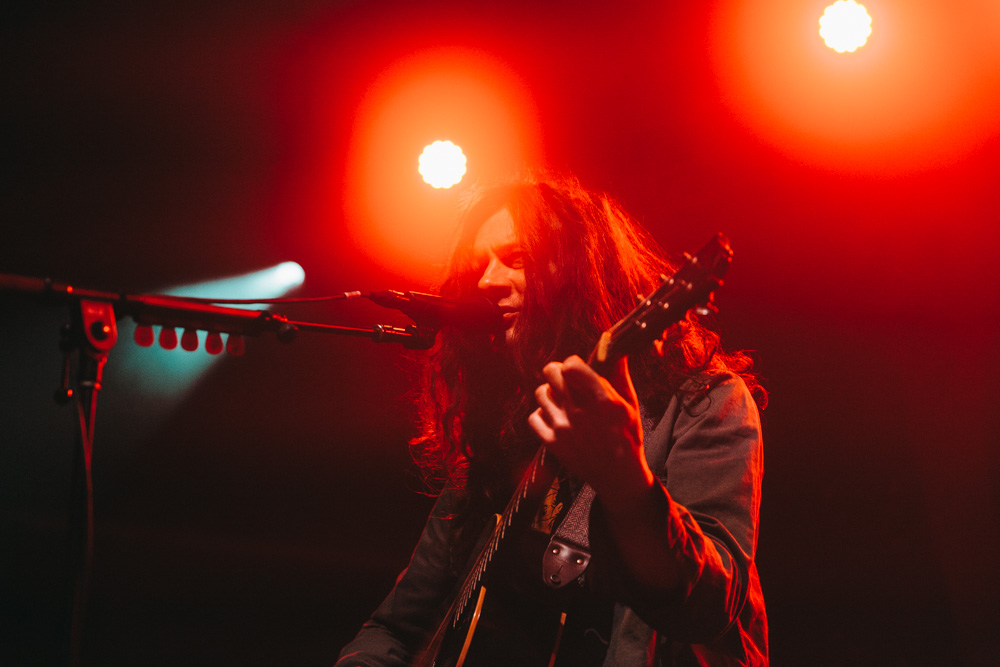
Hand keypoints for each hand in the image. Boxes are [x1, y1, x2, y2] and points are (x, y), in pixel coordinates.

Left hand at [528, 355, 654, 507]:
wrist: (618, 476)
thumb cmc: (627, 437)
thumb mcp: (629, 404)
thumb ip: (618, 375)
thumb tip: (613, 348)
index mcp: (602, 400)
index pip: (571, 365)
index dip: (573, 363)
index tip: (578, 369)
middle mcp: (580, 412)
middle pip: (551, 372)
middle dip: (558, 372)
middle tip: (566, 380)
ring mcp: (563, 428)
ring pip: (540, 393)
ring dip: (550, 393)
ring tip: (561, 400)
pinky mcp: (552, 443)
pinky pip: (534, 417)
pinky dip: (543, 415)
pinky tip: (556, 418)